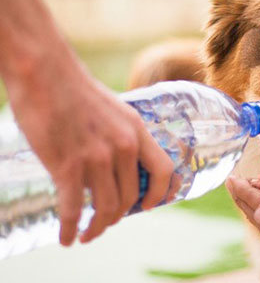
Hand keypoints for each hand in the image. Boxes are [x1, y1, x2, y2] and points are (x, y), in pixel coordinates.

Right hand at [6, 64, 173, 245]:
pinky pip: (74, 209)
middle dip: (119, 216)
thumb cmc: (75, 89)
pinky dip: (71, 229)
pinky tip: (67, 237)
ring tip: (88, 234)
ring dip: (98, 227)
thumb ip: (121, 135)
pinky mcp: (67, 165)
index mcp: (137, 130)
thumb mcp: (114, 110)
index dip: (161, 193)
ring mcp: (97, 157)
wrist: (44, 72)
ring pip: (106, 207)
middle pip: (132, 196)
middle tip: (106, 221)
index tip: (149, 206)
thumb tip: (119, 162)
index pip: (163, 170)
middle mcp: (123, 146)